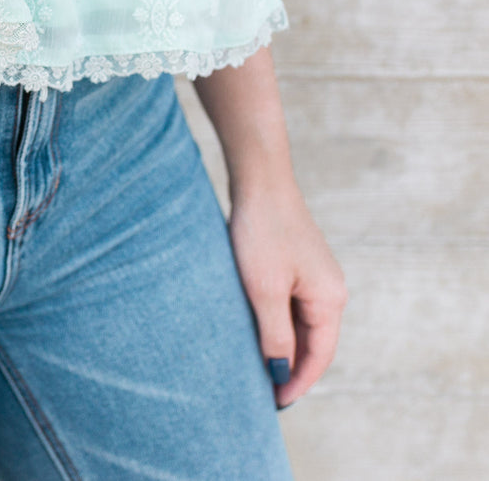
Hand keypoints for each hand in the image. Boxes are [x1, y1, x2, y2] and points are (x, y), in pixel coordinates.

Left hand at [227, 177, 347, 408]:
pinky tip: (257, 333)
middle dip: (291, 369)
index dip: (297, 381)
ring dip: (284, 348)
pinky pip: (291, 306)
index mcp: (330, 299)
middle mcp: (330, 290)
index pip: (319, 355)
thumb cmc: (261, 233)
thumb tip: (280, 370)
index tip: (276, 404)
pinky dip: (278, 325)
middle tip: (265, 395)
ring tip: (259, 371)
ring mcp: (315, 276)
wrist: (260, 182)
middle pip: (314, 342)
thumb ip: (275, 333)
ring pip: (302, 324)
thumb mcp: (264, 289)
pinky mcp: (297, 265)